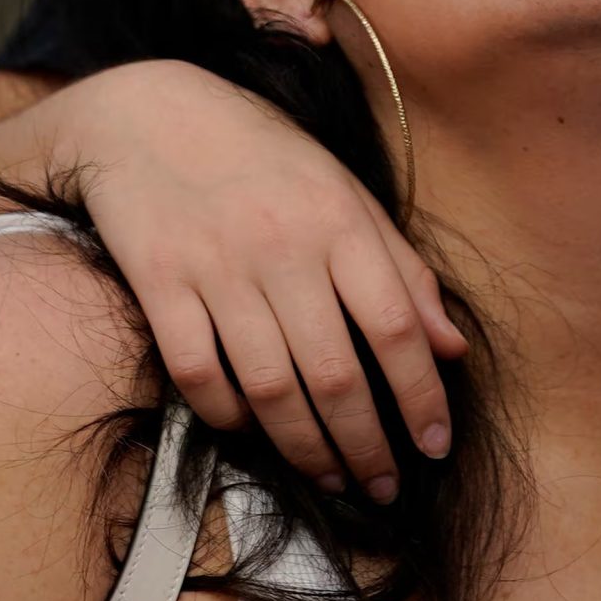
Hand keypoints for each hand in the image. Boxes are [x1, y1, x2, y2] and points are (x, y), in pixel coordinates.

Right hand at [43, 60, 468, 500]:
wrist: (148, 113)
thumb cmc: (264, 158)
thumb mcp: (347, 194)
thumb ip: (403, 270)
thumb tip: (453, 347)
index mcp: (341, 223)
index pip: (397, 327)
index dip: (422, 395)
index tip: (436, 445)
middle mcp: (284, 248)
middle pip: (335, 374)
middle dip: (366, 445)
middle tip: (384, 487)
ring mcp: (218, 268)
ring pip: (269, 387)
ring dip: (305, 448)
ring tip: (331, 479)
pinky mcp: (158, 282)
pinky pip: (196, 372)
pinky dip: (227, 413)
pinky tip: (251, 429)